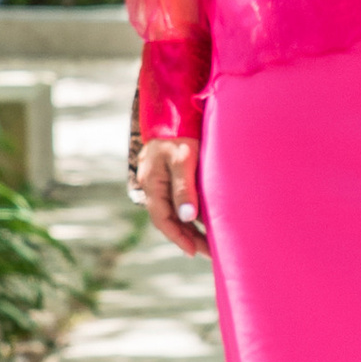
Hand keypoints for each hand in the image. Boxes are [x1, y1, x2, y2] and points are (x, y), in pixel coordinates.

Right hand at [133, 135, 206, 258]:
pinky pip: (178, 199)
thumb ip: (184, 188)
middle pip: (168, 218)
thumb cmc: (180, 133)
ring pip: (173, 210)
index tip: (194, 252)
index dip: (178, 237)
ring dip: (189, 226)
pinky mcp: (169, 174)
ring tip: (208, 241)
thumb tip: (187, 217)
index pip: (163, 219)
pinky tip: (203, 219)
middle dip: (187, 236)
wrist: (175, 109)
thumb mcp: (183, 160)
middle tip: (208, 251)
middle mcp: (152, 184)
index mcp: (152, 183)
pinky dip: (190, 212)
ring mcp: (159, 179)